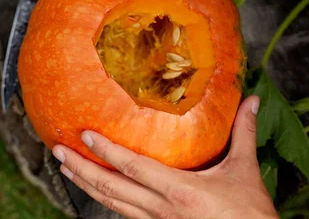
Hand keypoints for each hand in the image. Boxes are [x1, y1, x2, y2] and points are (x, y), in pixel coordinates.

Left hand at [51, 95, 278, 218]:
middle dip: (80, 168)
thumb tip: (251, 100)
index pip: (132, 167)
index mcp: (179, 190)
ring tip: (65, 167)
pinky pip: (123, 213)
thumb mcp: (245, 170)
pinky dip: (103, 198)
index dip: (105, 151)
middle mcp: (161, 209)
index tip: (84, 134)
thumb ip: (242, 133)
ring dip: (85, 184)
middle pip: (111, 188)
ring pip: (111, 203)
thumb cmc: (250, 213)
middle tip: (58, 150)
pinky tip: (94, 188)